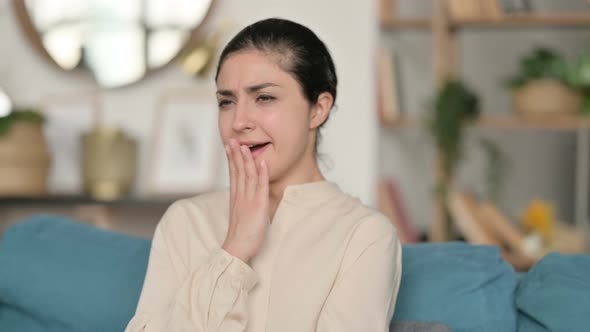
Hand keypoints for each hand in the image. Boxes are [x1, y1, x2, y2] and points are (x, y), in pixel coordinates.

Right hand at [222, 139, 269, 262]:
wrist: (237, 249)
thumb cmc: (241, 236)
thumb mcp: (240, 216)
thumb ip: (242, 205)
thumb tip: (245, 198)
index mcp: (235, 198)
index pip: (233, 174)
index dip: (232, 159)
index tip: (230, 147)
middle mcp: (240, 196)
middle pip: (237, 171)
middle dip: (235, 154)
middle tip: (232, 139)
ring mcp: (248, 200)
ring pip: (247, 175)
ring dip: (246, 159)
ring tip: (245, 145)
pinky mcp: (258, 206)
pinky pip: (260, 187)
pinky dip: (262, 174)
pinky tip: (262, 163)